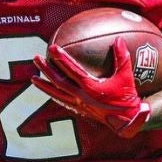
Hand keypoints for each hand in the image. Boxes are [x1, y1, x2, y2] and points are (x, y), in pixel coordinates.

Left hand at [32, 37, 150, 137]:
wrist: (128, 122)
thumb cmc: (127, 98)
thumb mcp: (126, 77)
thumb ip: (122, 58)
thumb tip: (119, 39)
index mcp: (90, 88)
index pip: (71, 70)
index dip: (61, 58)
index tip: (52, 48)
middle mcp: (80, 97)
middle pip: (58, 82)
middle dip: (46, 69)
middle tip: (36, 58)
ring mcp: (79, 105)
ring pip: (57, 94)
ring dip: (44, 85)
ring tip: (33, 78)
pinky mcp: (80, 111)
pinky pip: (62, 101)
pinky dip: (53, 95)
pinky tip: (48, 91)